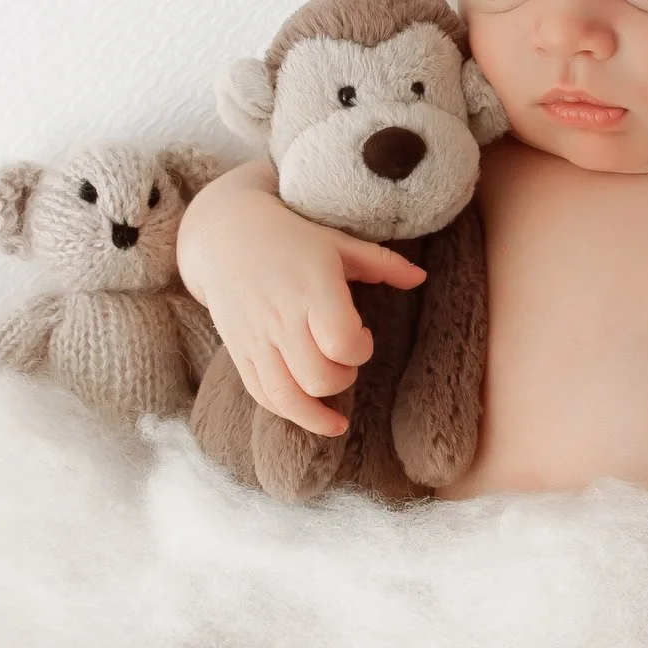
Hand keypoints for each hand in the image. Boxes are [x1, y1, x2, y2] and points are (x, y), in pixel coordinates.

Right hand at [177, 165, 425, 435]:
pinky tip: (309, 413)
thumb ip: (383, 263)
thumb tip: (422, 279)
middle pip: (319, 377)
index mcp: (312, 287)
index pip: (342, 343)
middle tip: (345, 360)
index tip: (363, 335)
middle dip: (343, 379)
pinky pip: (263, 395)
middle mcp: (282, 317)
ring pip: (287, 397)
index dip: (361, 349)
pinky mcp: (239, 351)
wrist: (225, 234)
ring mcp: (256, 338)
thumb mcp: (338, 242)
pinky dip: (288, 412)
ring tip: (334, 413)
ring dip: (317, 412)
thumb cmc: (292, 238)